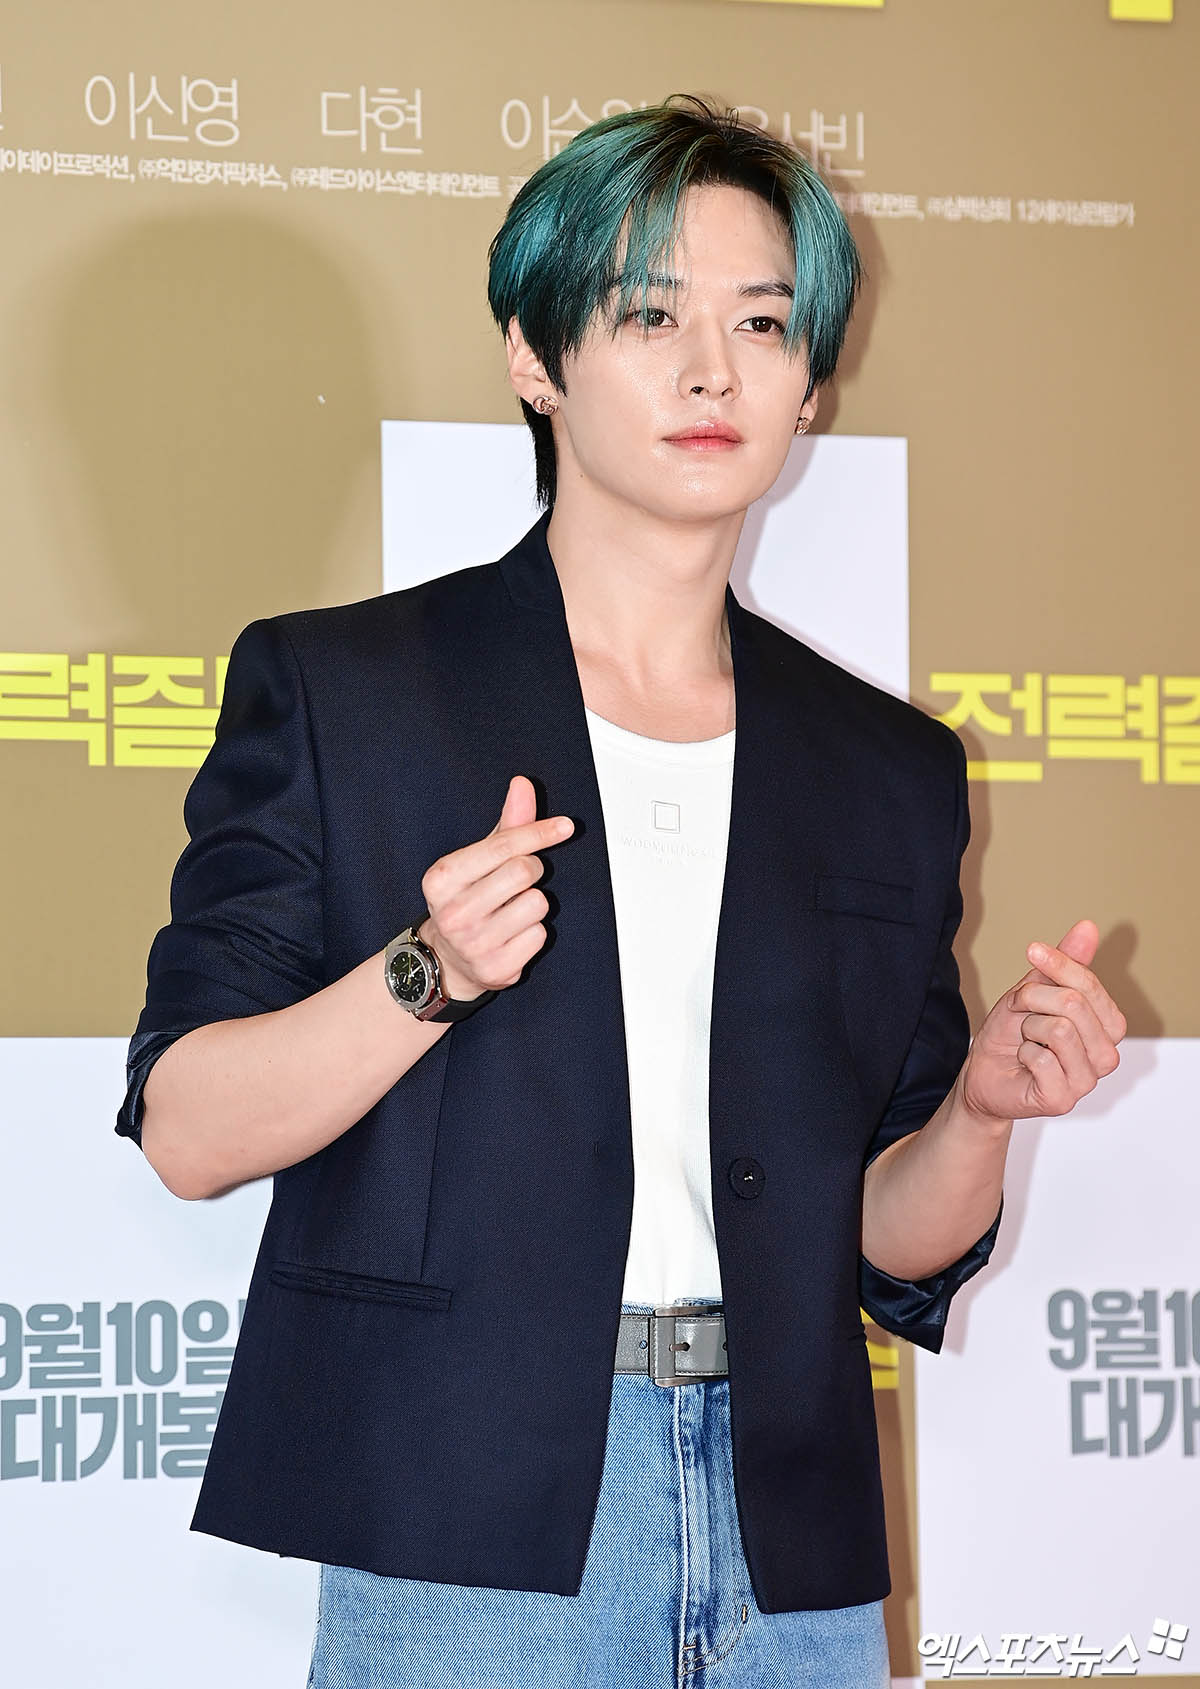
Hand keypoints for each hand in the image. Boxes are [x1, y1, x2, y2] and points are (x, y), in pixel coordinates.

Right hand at [417, 775, 573, 999]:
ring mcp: (473, 944)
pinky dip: (533, 932)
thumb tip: (522, 785)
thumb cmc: (465, 900)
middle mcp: (454, 913)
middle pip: (523, 871)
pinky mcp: (495, 969)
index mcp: (443, 878)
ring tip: (510, 910)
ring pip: (537, 903)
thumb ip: (506, 824)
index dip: (539, 832)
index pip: (503, 846)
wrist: (445, 959)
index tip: (565, 826)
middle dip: (531, 869)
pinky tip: (512, 934)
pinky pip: (540, 935)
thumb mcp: (476, 860)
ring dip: (533, 903)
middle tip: (518, 879)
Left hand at [958, 918, 1126, 1125]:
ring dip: (1028, 1028)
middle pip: (1074, 1004)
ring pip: (1059, 1030)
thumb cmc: (1012, 1034)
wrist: (983, 1073)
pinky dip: (1022, 1053)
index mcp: (1108, 1027)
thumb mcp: (1035, 989)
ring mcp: (1087, 1081)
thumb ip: (1067, 963)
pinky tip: (1024, 1063)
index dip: (1058, 964)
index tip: (1032, 951)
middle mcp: (1106, 1056)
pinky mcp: (1063, 1099)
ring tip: (1026, 1040)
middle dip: (1033, 999)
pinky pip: (1042, 1059)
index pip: (1090, 985)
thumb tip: (1088, 927)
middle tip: (1021, 1013)